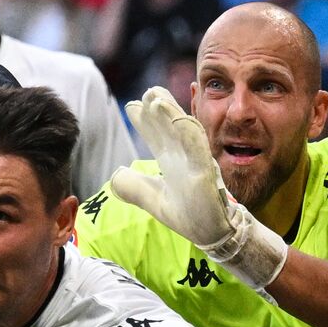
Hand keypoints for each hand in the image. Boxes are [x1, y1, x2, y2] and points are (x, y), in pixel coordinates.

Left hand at [111, 88, 286, 290]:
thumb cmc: (187, 213)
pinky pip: (198, 148)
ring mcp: (196, 162)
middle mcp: (184, 157)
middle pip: (170, 125)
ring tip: (156, 96)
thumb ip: (133, 187)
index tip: (132, 106)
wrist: (211, 234)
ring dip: (170, 112)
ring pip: (184, 130)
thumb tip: (116, 172)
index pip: (157, 134)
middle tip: (148, 92)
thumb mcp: (152, 198)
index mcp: (172, 160)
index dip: (145, 120)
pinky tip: (177, 119)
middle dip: (159, 106)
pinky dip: (187, 132)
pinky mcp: (206, 173)